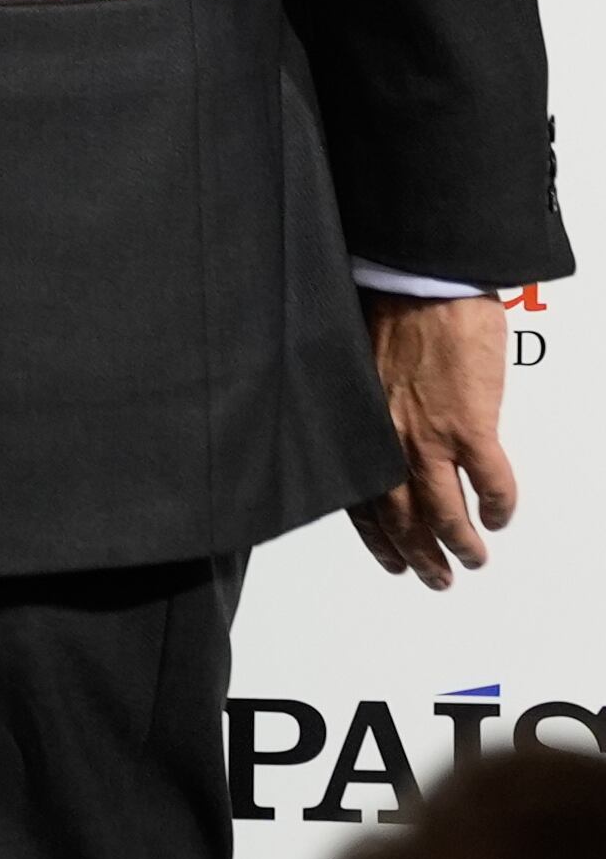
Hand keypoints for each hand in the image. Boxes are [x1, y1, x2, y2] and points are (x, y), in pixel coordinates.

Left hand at [353, 289, 519, 586]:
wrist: (420, 280)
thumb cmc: (386, 307)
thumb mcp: (358, 368)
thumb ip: (371, 410)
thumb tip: (380, 435)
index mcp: (357, 425)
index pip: (360, 500)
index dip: (377, 537)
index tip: (390, 560)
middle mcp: (387, 437)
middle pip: (401, 517)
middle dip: (419, 555)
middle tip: (435, 578)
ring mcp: (428, 433)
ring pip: (443, 512)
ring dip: (460, 544)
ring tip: (473, 560)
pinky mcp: (470, 423)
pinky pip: (489, 482)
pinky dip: (498, 506)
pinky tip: (501, 517)